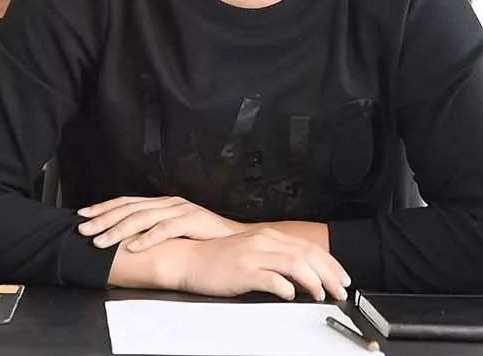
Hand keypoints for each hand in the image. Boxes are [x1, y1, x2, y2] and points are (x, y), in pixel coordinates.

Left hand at [77, 195, 244, 249]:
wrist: (238, 240)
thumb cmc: (204, 238)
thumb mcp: (174, 231)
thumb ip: (153, 230)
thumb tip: (126, 238)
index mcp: (161, 203)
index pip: (126, 202)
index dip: (104, 208)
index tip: (83, 215)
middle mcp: (168, 202)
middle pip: (129, 208)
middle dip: (103, 219)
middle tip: (83, 229)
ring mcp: (180, 210)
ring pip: (142, 218)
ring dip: (118, 230)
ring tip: (101, 241)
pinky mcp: (193, 221)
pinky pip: (166, 229)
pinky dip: (147, 238)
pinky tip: (133, 247)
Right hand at [175, 228, 350, 300]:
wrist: (188, 260)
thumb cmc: (217, 260)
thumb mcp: (250, 253)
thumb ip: (273, 258)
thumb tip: (300, 274)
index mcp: (266, 236)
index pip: (307, 246)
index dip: (329, 262)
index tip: (342, 277)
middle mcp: (262, 241)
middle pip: (306, 254)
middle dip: (329, 273)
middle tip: (341, 290)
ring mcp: (252, 255)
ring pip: (294, 264)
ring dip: (314, 281)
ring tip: (322, 295)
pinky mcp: (243, 271)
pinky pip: (271, 279)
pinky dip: (286, 288)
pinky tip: (291, 296)